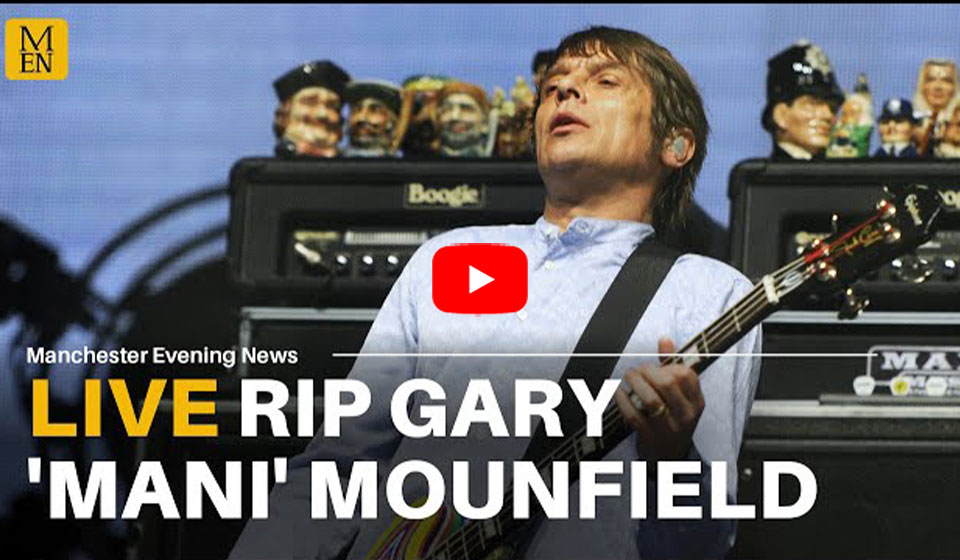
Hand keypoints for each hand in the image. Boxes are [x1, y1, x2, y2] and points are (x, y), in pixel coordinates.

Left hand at [614, 337, 704, 462]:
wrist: (669, 459)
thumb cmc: (673, 420)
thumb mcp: (681, 397)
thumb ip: (673, 367)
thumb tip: (665, 339)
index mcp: (697, 403)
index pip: (686, 375)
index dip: (669, 365)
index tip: (657, 367)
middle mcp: (686, 416)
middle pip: (667, 384)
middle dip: (648, 371)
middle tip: (637, 370)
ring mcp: (669, 428)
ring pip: (651, 399)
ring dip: (635, 383)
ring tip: (627, 376)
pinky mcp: (650, 437)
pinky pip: (634, 415)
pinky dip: (623, 400)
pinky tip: (617, 392)